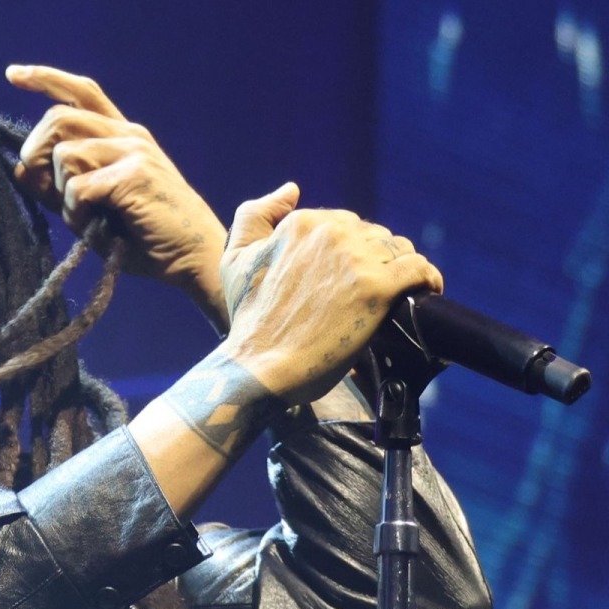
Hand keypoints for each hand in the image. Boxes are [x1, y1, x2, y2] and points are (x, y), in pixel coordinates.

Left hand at [6, 64, 228, 330]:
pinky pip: (78, 188)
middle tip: (46, 187)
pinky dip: (76, 213)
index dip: (44, 78)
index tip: (13, 74)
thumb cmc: (144, 237)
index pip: (80, 91)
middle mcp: (128, 134)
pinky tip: (95, 227)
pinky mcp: (134, 175)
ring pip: (65, 153)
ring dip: (62, 192)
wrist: (193, 258)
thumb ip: (59, 185)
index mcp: (122, 134)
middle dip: (36, 152)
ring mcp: (133, 151)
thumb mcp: (93, 208)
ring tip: (85, 216)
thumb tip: (20, 168)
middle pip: (59, 118)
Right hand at [219, 183, 443, 404]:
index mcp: (301, 223)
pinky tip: (426, 293)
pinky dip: (428, 279)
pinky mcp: (377, 288)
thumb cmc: (248, 320)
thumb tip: (292, 189)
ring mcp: (355, 259)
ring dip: (402, 270)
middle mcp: (330, 233)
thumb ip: (256, 215)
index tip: (350, 277)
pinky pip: (419, 269)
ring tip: (399, 294)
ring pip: (400, 249)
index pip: (346, 224)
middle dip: (376, 260)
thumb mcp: (234, 259)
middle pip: (376, 235)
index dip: (352, 251)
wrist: (259, 365)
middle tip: (370, 292)